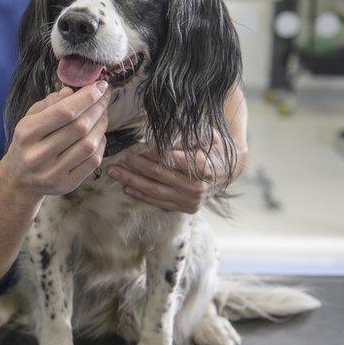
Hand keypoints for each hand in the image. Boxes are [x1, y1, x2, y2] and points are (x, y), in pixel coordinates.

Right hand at [1, 81, 111, 197]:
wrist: (18, 178)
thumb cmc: (28, 142)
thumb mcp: (30, 118)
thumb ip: (50, 103)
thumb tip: (73, 92)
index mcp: (27, 133)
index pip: (64, 112)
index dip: (87, 97)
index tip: (101, 85)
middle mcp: (38, 154)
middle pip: (80, 127)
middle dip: (98, 108)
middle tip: (105, 97)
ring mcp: (52, 172)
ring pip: (89, 145)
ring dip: (102, 125)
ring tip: (103, 114)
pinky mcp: (66, 184)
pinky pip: (93, 161)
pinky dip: (101, 144)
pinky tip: (98, 134)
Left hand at [108, 136, 232, 213]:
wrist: (228, 171)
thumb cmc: (213, 148)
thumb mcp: (205, 136)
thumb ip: (184, 137)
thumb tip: (159, 137)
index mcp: (204, 167)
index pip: (172, 159)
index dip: (153, 154)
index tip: (137, 147)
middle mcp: (197, 187)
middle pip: (160, 176)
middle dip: (136, 167)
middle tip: (119, 158)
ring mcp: (191, 201)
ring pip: (155, 191)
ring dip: (132, 182)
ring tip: (115, 172)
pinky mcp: (186, 209)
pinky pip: (159, 203)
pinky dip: (142, 196)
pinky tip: (126, 188)